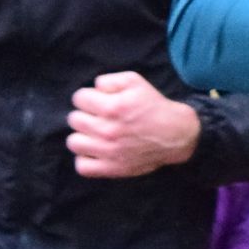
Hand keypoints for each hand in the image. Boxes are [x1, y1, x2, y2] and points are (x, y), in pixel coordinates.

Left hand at [68, 72, 201, 178]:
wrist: (175, 134)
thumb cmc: (153, 106)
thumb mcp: (135, 81)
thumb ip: (110, 80)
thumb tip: (94, 88)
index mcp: (112, 107)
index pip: (79, 98)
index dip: (87, 97)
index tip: (96, 101)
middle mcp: (107, 130)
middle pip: (74, 119)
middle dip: (84, 114)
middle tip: (96, 117)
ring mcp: (108, 151)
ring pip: (73, 143)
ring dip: (81, 136)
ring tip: (93, 134)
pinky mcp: (112, 168)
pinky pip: (82, 167)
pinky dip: (85, 159)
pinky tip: (94, 152)